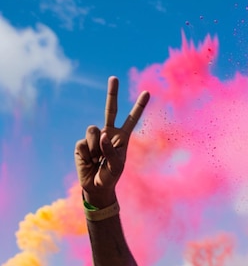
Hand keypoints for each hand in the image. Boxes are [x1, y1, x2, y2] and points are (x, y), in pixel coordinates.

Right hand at [74, 76, 149, 205]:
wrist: (96, 187)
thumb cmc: (110, 176)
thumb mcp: (116, 166)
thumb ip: (110, 150)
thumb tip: (101, 134)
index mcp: (122, 138)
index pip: (131, 119)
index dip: (139, 106)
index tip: (147, 92)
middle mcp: (108, 133)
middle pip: (110, 109)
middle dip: (112, 93)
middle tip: (114, 78)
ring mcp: (94, 137)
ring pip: (93, 130)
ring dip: (95, 146)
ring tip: (97, 159)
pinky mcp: (81, 144)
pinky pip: (83, 143)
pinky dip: (87, 154)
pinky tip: (89, 160)